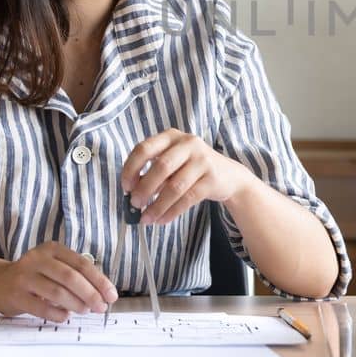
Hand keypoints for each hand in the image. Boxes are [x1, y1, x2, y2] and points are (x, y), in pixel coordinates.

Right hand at [0, 241, 118, 321]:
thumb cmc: (35, 276)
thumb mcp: (53, 267)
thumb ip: (75, 275)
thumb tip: (102, 294)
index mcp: (52, 249)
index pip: (81, 264)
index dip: (99, 281)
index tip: (111, 295)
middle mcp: (37, 259)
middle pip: (70, 277)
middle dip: (90, 294)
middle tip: (101, 307)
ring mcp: (24, 277)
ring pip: (57, 292)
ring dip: (76, 304)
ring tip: (85, 311)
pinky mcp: (15, 295)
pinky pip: (41, 307)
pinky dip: (57, 313)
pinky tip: (65, 316)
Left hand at [121, 128, 254, 224]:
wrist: (229, 175)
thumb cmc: (191, 168)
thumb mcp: (172, 161)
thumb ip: (153, 171)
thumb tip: (131, 193)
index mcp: (171, 136)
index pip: (144, 148)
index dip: (131, 169)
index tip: (126, 187)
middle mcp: (188, 143)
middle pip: (161, 167)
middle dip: (144, 189)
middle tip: (135, 204)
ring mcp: (203, 160)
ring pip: (175, 186)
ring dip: (157, 205)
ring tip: (146, 218)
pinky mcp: (212, 178)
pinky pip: (187, 199)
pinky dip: (171, 212)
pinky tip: (162, 220)